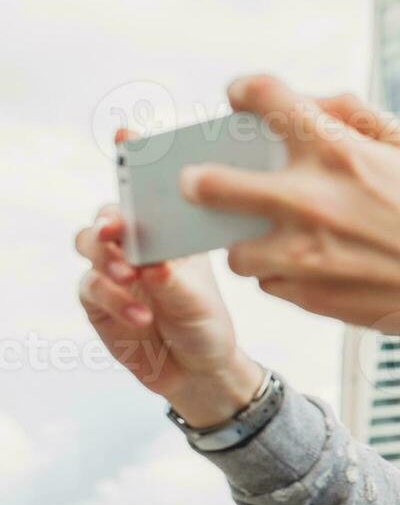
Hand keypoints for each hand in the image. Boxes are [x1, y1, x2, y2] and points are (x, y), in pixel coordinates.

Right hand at [75, 129, 262, 427]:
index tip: (128, 135)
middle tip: (118, 229)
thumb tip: (153, 263)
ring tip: (133, 276)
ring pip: (89, 246)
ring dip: (108, 258)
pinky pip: (92, 288)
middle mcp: (135, 245)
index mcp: (166, 231)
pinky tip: (142, 315)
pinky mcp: (97, 301)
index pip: (144, 190)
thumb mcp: (200, 298)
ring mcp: (112, 271)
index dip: (130, 159)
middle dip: (109, 218)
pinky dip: (115, 299)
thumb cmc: (204, 322)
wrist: (197, 368)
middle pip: (106, 214)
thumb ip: (174, 279)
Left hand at [182, 77, 399, 365]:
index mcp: (339, 153)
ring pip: (235, 250)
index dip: (245, 91)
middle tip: (199, 180)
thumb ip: (352, 113)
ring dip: (247, 240)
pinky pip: (270, 283)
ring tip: (273, 238)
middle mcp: (312, 202)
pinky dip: (282, 273)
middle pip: (211, 183)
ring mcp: (306, 256)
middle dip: (199, 178)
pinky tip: (312, 267)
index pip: (262, 97)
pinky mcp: (312, 297)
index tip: (243, 100)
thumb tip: (304, 103)